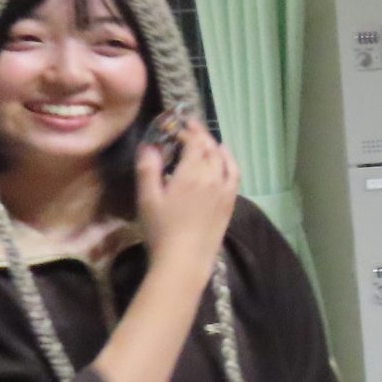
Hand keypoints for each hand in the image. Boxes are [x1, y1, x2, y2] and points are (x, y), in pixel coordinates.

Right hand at [135, 119, 236, 274]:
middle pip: (210, 148)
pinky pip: (234, 174)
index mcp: (192, 173)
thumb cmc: (161, 229)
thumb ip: (148, 169)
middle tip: (190, 126)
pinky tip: (225, 160)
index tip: (178, 123)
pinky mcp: (230, 202)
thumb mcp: (147, 197)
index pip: (194, 142)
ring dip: (215, 146)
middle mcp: (213, 177)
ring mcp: (225, 189)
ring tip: (206, 140)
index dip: (187, 130)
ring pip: (224, 159)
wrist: (185, 258)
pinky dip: (230, 161)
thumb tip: (149, 146)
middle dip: (200, 134)